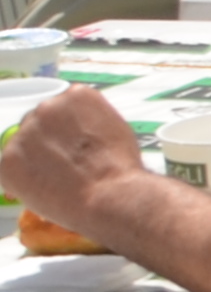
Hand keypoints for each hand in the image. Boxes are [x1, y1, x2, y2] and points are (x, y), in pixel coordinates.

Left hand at [0, 84, 141, 224]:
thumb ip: (88, 121)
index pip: (61, 107)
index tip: (71, 143)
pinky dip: (20, 181)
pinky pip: (9, 169)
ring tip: (54, 179)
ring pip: (21, 145)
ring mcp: (24, 133)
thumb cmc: (119, 166)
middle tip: (61, 163)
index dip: (65, 128)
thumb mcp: (113, 127)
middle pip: (37, 121)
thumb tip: (75, 132)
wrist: (107, 195)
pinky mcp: (8, 160)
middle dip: (45, 141)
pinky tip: (42, 188)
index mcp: (76, 95)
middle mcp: (46, 107)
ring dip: (32, 159)